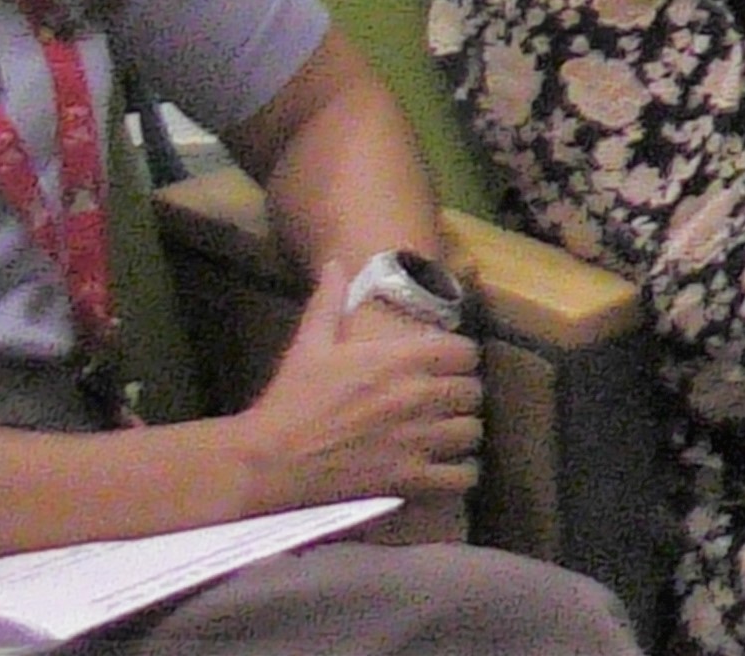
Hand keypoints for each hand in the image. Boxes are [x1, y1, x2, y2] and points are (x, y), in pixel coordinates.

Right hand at [235, 261, 485, 512]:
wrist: (271, 460)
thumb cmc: (291, 401)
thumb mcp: (309, 344)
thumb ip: (329, 301)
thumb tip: (335, 264)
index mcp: (399, 359)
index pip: (465, 351)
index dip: (459, 359)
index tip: (447, 366)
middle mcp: (417, 396)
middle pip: (473, 392)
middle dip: (462, 396)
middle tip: (446, 403)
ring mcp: (417, 440)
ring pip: (472, 433)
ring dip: (462, 433)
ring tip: (448, 436)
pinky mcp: (410, 479)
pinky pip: (462, 478)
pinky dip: (460, 475)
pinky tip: (447, 470)